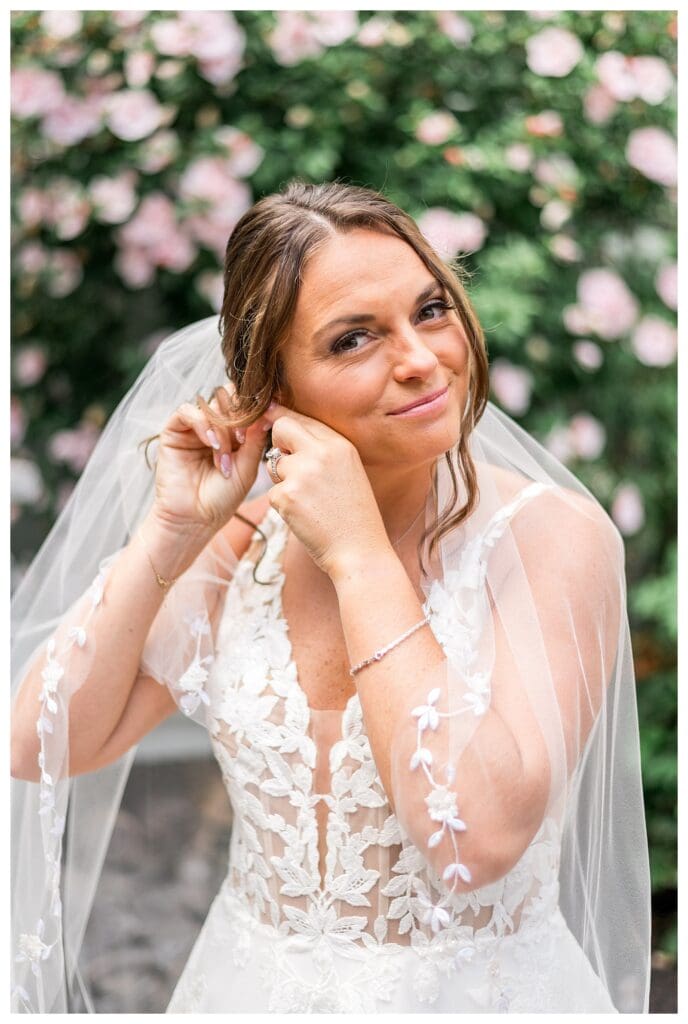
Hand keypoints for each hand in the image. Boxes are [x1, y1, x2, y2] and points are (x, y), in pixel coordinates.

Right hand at [151, 384, 271, 533]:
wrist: (195, 519)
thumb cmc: (222, 498)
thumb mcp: (247, 468)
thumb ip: (255, 439)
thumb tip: (268, 410)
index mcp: (234, 433)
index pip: (245, 405)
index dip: (256, 408)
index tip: (267, 418)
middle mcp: (214, 426)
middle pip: (228, 397)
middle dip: (238, 415)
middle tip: (242, 439)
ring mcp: (194, 427)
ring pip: (211, 404)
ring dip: (222, 427)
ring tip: (224, 454)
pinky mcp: (173, 431)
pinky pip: (187, 411)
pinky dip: (203, 424)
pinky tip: (212, 444)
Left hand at [261, 402, 390, 577]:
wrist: (360, 551)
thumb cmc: (355, 517)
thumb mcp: (349, 472)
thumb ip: (324, 452)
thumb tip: (291, 437)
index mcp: (340, 445)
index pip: (303, 418)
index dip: (284, 419)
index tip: (271, 417)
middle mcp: (321, 453)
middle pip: (282, 428)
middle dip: (277, 443)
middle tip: (286, 465)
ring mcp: (302, 474)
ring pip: (273, 465)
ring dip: (283, 482)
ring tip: (309, 503)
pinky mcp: (286, 496)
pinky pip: (272, 493)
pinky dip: (283, 506)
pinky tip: (304, 517)